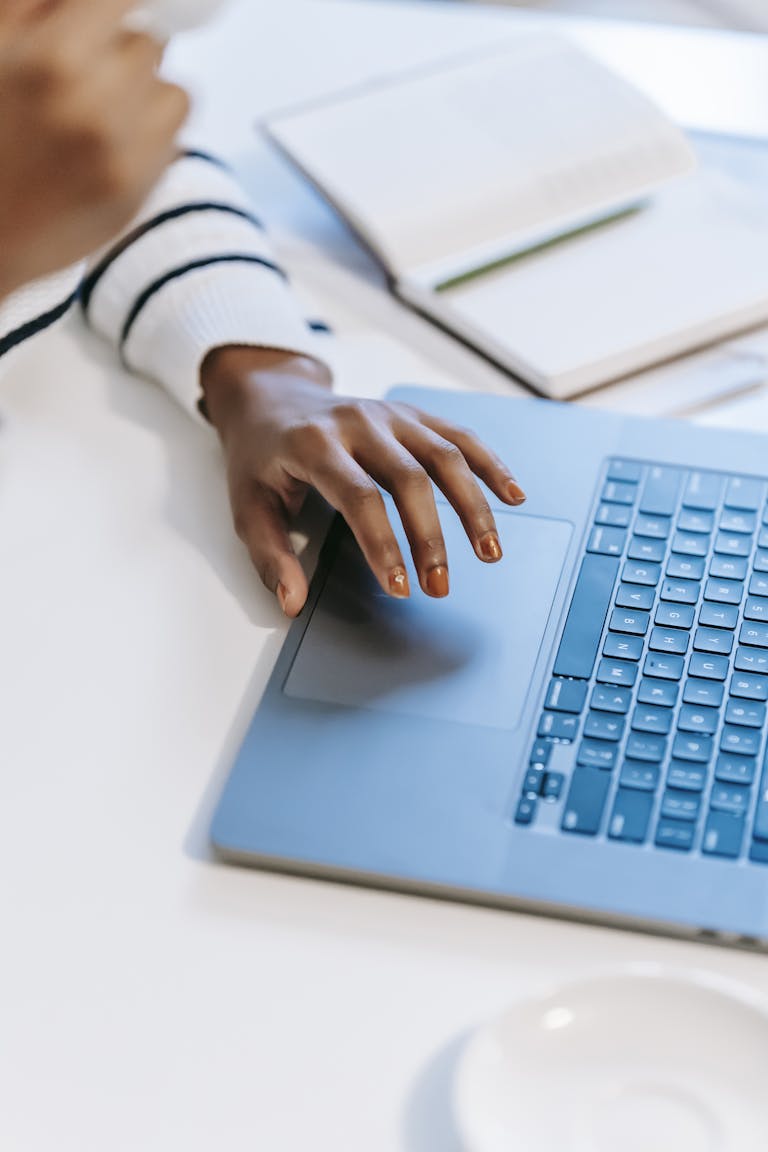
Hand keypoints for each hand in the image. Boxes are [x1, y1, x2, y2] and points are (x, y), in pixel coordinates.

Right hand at [0, 0, 188, 298]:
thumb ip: (42, 6)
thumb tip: (102, 0)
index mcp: (53, 61)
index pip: (124, 2)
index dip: (112, 11)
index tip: (104, 19)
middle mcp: (95, 108)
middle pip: (151, 44)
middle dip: (123, 51)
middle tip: (89, 73)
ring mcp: (123, 156)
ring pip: (174, 92)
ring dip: (147, 94)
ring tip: (102, 112)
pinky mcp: (139, 193)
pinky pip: (175, 140)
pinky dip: (152, 137)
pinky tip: (110, 147)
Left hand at [202, 347, 525, 617]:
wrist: (271, 398)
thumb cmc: (260, 458)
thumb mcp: (247, 506)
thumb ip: (270, 557)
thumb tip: (292, 603)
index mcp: (314, 444)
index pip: (360, 497)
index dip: (384, 544)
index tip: (400, 586)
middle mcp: (359, 423)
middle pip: (410, 480)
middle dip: (430, 538)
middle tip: (440, 585)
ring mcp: (390, 415)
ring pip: (445, 457)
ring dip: (473, 506)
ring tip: (489, 552)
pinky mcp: (412, 415)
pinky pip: (460, 437)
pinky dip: (490, 465)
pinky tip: (513, 495)